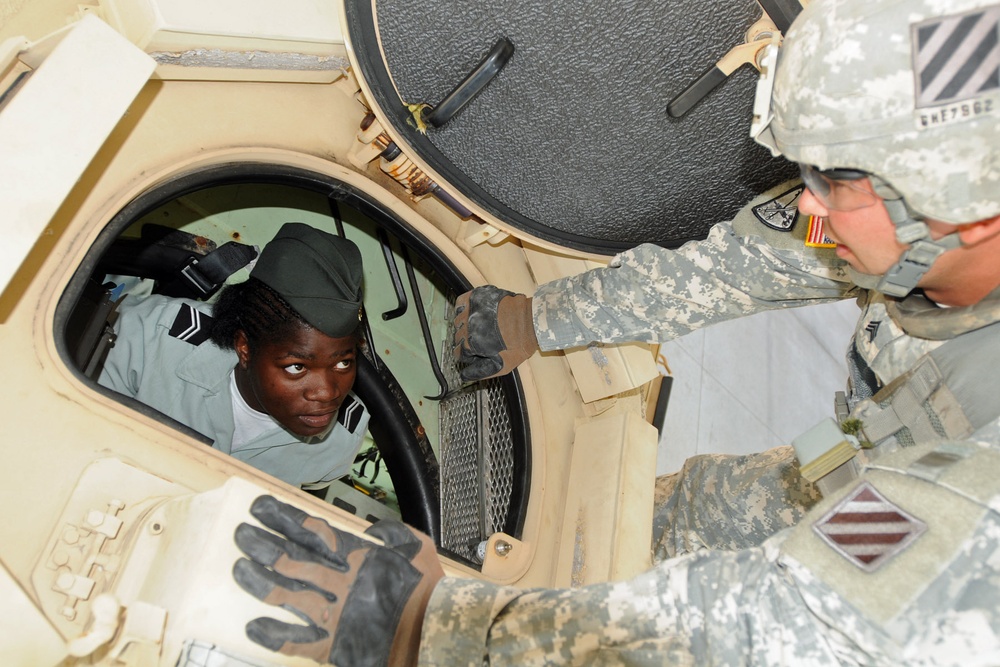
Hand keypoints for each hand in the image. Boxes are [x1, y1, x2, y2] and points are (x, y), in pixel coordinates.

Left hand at [233, 495, 443, 666]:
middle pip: (292, 559)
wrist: (435, 632)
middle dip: (263, 545)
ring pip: (286, 594)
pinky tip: (252, 627)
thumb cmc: (428, 589)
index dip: (283, 519)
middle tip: (240, 534)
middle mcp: (340, 582)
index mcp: (358, 556)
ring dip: (259, 581)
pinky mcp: (332, 645)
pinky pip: (295, 641)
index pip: (311, 532)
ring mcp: (334, 614)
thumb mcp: (417, 546)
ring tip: (238, 568)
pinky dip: (273, 635)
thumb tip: (372, 529)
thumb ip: (393, 532)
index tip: (260, 507)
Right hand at [452, 285, 537, 381]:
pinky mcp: (477, 297)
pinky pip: (461, 302)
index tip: (477, 354)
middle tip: (482, 341)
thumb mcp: (502, 366)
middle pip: (458, 337)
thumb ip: (480, 372)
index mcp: (471, 344)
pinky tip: (473, 313)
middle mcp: (467, 326)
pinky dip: (463, 308)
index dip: (469, 356)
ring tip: (480, 327)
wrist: (531, 321)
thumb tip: (464, 376)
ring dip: (465, 325)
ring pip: (458, 321)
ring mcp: (471, 310)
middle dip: (467, 341)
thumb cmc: (519, 344)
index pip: (458, 353)